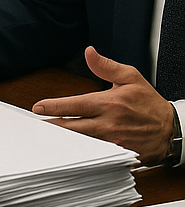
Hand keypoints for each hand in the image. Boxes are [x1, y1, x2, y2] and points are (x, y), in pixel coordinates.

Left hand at [33, 46, 175, 164]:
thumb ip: (106, 66)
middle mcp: (108, 124)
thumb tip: (89, 52)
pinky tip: (68, 150)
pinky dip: (80, 152)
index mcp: (108, 104)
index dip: (54, 107)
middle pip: (72, 128)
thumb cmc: (150, 104)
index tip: (38, 108)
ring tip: (46, 137)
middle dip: (52, 126)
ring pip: (80, 142)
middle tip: (36, 125)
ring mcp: (112, 142)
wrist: (172, 130)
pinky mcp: (117, 154)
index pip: (74, 105)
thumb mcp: (131, 77)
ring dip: (63, 140)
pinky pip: (94, 154)